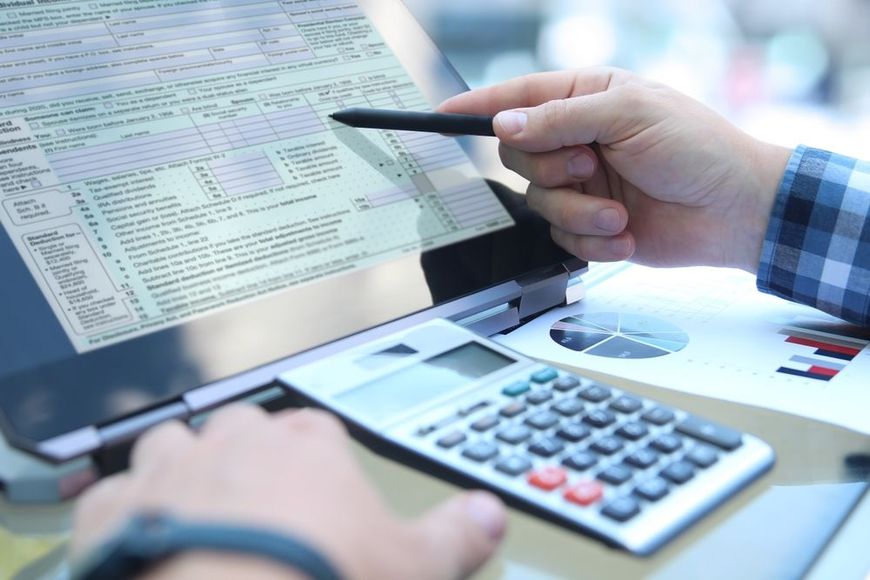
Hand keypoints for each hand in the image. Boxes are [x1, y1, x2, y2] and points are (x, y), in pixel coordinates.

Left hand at [71, 404, 505, 579]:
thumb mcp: (411, 566)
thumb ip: (454, 534)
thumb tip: (488, 516)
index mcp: (303, 451)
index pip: (312, 428)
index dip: (313, 451)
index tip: (316, 477)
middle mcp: (235, 448)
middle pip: (239, 426)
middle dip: (244, 451)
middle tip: (253, 491)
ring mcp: (171, 475)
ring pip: (170, 444)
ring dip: (178, 467)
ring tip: (189, 502)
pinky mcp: (115, 515)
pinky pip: (108, 493)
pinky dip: (120, 510)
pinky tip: (133, 533)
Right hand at [440, 67, 791, 271]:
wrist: (734, 211)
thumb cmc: (696, 147)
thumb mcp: (629, 115)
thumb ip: (561, 119)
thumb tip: (505, 125)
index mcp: (586, 98)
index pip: (519, 98)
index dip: (478, 106)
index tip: (442, 115)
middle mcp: (578, 140)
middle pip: (518, 154)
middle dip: (552, 169)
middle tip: (591, 167)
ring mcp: (583, 184)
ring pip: (538, 201)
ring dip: (580, 211)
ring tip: (620, 211)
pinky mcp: (590, 223)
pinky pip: (561, 236)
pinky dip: (594, 239)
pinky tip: (626, 231)